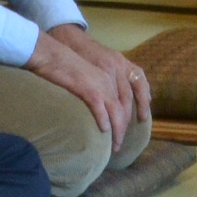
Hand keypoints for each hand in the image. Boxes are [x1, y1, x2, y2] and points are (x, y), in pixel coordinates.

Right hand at [28, 25, 138, 146]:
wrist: (52, 53)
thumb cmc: (69, 60)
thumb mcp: (95, 66)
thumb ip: (105, 77)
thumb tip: (107, 96)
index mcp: (117, 66)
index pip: (137, 86)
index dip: (143, 103)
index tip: (143, 118)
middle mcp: (113, 73)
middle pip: (127, 103)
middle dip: (125, 125)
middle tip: (121, 142)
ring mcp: (101, 81)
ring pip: (116, 109)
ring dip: (117, 129)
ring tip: (115, 144)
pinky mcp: (88, 87)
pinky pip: (100, 108)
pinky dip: (103, 120)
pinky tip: (104, 131)